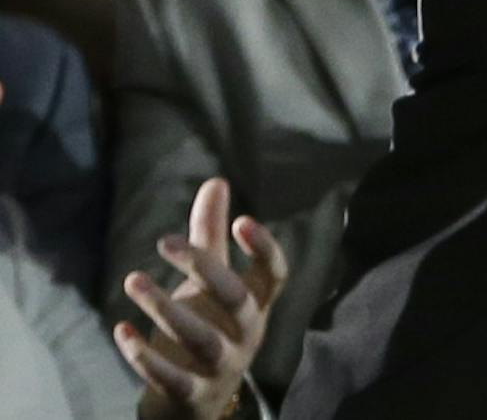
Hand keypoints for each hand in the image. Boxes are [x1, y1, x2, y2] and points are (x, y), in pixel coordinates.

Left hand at [115, 177, 287, 419]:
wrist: (195, 401)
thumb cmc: (207, 325)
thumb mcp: (211, 283)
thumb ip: (212, 235)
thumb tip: (216, 181)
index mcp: (257, 305)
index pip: (275, 275)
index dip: (264, 249)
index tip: (242, 220)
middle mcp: (247, 333)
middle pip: (237, 299)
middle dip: (203, 268)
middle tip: (164, 241)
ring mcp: (222, 366)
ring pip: (202, 337)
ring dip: (165, 308)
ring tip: (133, 280)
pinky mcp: (192, 392)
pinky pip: (171, 376)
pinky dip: (145, 355)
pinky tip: (120, 329)